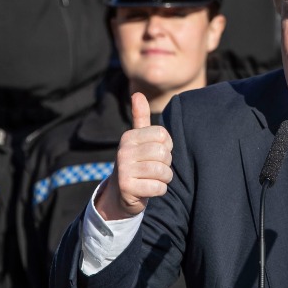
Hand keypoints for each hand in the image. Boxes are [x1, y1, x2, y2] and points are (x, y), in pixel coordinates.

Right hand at [95, 92, 173, 220]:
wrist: (121, 193)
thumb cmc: (137, 162)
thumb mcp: (138, 139)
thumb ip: (140, 117)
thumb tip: (137, 93)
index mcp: (129, 136)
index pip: (163, 135)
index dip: (167, 146)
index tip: (157, 153)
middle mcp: (123, 150)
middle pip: (164, 153)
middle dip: (166, 164)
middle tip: (156, 168)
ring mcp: (123, 169)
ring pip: (163, 171)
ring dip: (164, 178)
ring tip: (154, 179)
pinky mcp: (126, 187)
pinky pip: (158, 187)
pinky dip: (160, 190)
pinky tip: (150, 189)